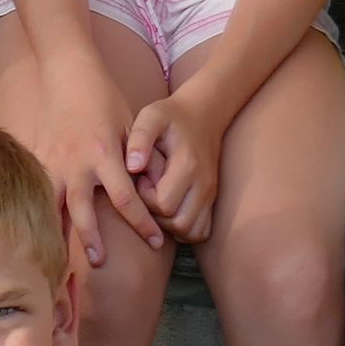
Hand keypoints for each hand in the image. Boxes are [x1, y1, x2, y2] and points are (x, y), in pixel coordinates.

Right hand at [24, 57, 165, 267]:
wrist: (69, 76)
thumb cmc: (105, 102)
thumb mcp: (130, 127)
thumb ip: (138, 161)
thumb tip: (151, 192)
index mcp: (105, 154)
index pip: (126, 198)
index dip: (142, 223)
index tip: (155, 241)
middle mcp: (77, 163)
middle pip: (84, 211)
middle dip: (93, 239)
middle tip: (100, 263)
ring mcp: (54, 162)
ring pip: (54, 206)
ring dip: (59, 234)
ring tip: (61, 260)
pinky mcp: (38, 160)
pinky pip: (38, 193)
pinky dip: (40, 214)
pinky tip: (39, 234)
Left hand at [124, 88, 233, 244]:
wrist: (203, 114)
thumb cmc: (170, 116)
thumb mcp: (151, 117)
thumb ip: (140, 138)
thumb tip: (133, 166)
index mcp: (188, 166)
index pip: (164, 204)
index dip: (145, 199)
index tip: (139, 179)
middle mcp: (204, 184)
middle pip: (178, 223)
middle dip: (155, 215)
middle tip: (146, 192)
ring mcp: (210, 194)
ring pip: (190, 231)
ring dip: (168, 226)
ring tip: (155, 202)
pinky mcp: (211, 200)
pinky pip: (201, 231)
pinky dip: (183, 230)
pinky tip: (168, 212)